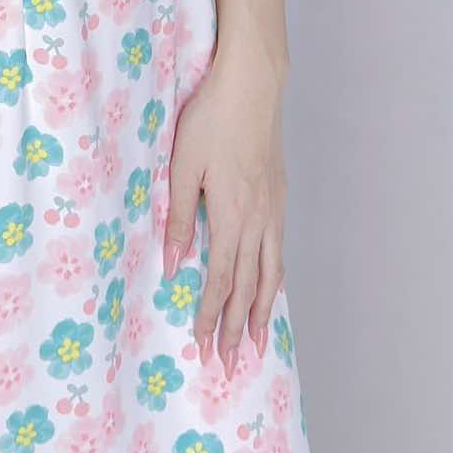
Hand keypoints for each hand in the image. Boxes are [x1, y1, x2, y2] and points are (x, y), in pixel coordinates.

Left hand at [160, 48, 287, 376]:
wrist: (253, 85)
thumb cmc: (212, 118)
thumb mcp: (183, 164)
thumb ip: (178, 216)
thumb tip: (173, 264)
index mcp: (231, 215)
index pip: (219, 280)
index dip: (212, 318)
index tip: (205, 349)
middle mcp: (258, 220)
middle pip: (248, 288)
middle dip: (238, 330)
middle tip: (232, 367)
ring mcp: (273, 210)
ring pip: (270, 275)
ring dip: (263, 313)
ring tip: (259, 345)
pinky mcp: (279, 198)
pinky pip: (278, 253)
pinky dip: (274, 281)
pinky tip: (271, 290)